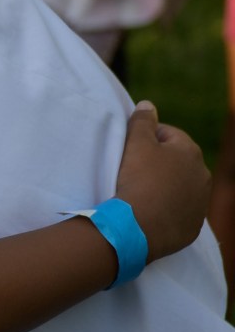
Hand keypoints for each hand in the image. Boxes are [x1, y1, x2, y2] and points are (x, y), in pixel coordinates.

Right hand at [115, 100, 210, 261]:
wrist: (139, 226)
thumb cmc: (138, 180)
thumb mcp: (137, 144)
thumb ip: (143, 121)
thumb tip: (148, 104)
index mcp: (190, 152)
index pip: (168, 135)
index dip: (147, 138)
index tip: (130, 148)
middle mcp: (203, 175)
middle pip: (177, 162)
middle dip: (159, 163)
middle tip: (133, 170)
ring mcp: (200, 202)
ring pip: (180, 187)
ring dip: (165, 186)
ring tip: (141, 192)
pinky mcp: (192, 225)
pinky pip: (178, 210)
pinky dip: (166, 208)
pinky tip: (149, 210)